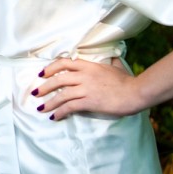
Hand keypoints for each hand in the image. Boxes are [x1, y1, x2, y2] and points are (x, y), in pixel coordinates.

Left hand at [32, 57, 147, 119]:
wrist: (136, 92)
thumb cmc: (128, 81)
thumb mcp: (116, 67)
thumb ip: (110, 62)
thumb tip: (112, 56)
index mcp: (89, 66)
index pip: (64, 63)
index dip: (50, 68)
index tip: (42, 73)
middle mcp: (84, 75)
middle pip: (58, 79)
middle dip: (44, 87)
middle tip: (35, 93)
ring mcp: (86, 89)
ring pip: (61, 94)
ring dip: (49, 102)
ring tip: (41, 108)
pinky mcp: (89, 101)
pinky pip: (69, 107)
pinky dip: (60, 112)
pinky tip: (55, 117)